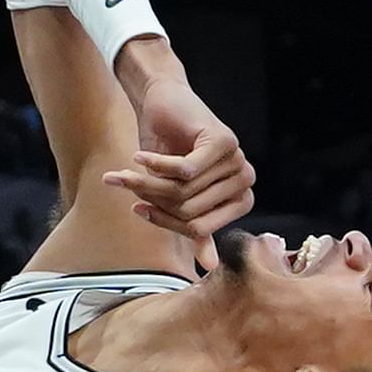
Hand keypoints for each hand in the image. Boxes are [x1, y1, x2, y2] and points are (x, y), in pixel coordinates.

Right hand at [100, 51, 256, 253]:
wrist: (165, 103)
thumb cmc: (171, 149)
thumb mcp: (178, 193)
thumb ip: (196, 228)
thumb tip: (209, 268)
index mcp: (240, 201)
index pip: (198, 228)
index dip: (165, 222)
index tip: (139, 210)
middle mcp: (245, 181)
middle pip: (189, 210)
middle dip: (153, 199)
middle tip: (127, 184)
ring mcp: (237, 161)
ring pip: (184, 191)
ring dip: (148, 181)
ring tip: (128, 170)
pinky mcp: (223, 142)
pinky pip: (183, 170)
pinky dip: (156, 165)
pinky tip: (139, 157)